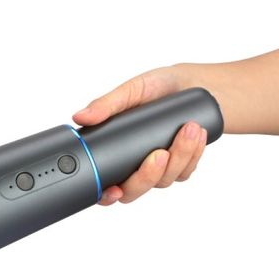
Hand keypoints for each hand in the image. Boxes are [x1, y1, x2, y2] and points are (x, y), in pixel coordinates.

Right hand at [72, 66, 207, 205]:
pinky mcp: (180, 166)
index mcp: (114, 151)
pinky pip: (184, 173)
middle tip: (159, 153)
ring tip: (188, 128)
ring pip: (163, 181)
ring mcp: (157, 169)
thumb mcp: (131, 91)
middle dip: (148, 176)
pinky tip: (198, 135)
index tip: (114, 190)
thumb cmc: (158, 86)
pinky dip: (192, 155)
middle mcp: (133, 165)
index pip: (103, 184)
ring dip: (179, 157)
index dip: (105, 195)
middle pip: (133, 191)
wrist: (194, 82)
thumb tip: (80, 116)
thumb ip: (106, 104)